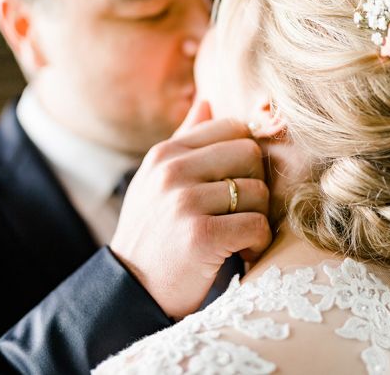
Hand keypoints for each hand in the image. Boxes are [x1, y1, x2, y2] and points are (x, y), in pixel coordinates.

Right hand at [110, 101, 271, 318]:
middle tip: (244, 210)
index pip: (232, 127)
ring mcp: (184, 202)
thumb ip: (184, 139)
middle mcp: (172, 171)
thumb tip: (208, 101)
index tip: (239, 183)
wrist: (131, 289)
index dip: (246, 157)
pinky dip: (257, 244)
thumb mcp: (156, 180)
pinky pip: (257, 225)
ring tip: (239, 236)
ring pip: (258, 192)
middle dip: (256, 184)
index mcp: (165, 153)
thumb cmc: (152, 232)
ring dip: (258, 219)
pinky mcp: (200, 235)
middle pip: (251, 153)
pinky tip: (242, 254)